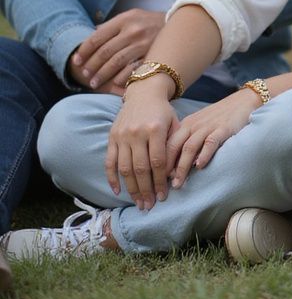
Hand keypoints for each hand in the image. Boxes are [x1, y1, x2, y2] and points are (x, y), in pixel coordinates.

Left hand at [70, 8, 165, 92]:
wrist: (182, 23)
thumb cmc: (150, 23)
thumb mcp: (132, 17)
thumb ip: (112, 25)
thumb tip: (92, 33)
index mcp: (125, 19)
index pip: (97, 37)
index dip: (84, 51)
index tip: (76, 62)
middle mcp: (134, 30)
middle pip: (105, 51)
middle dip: (91, 66)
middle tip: (84, 76)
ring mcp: (144, 43)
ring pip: (116, 62)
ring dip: (102, 75)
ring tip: (94, 83)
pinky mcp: (154, 54)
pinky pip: (133, 70)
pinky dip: (121, 78)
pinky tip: (113, 84)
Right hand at [105, 78, 177, 209]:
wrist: (143, 93)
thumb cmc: (163, 111)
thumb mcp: (175, 122)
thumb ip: (176, 145)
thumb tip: (176, 173)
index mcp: (155, 129)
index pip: (158, 161)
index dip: (160, 181)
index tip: (163, 196)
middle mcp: (136, 133)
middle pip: (140, 168)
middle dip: (145, 190)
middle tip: (149, 206)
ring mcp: (121, 136)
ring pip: (124, 168)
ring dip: (131, 189)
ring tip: (138, 203)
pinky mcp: (111, 138)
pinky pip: (109, 162)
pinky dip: (112, 178)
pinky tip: (118, 192)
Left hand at [164, 87, 261, 188]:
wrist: (243, 101)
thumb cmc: (220, 117)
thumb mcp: (200, 126)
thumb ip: (188, 141)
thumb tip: (175, 167)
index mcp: (185, 125)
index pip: (166, 145)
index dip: (159, 163)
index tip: (155, 180)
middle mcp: (194, 125)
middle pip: (174, 147)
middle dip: (167, 169)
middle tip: (163, 187)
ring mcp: (208, 126)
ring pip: (189, 147)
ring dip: (182, 167)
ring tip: (178, 183)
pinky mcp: (223, 129)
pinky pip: (210, 142)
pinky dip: (204, 155)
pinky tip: (200, 166)